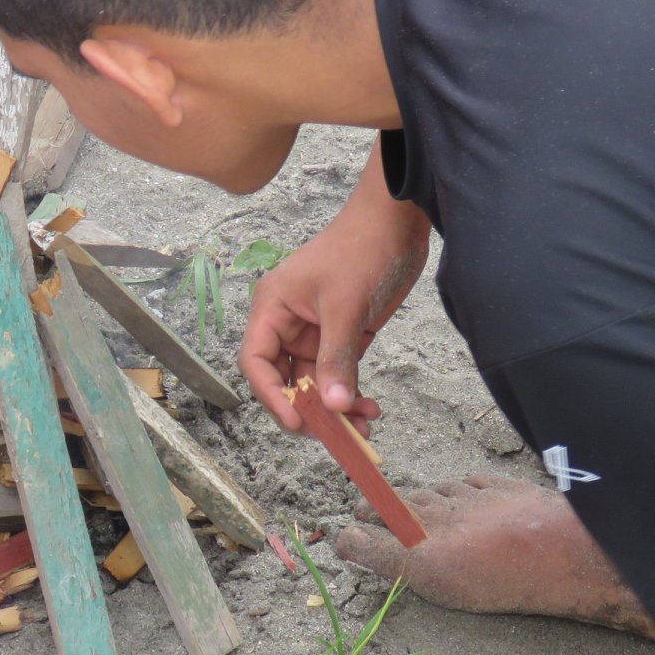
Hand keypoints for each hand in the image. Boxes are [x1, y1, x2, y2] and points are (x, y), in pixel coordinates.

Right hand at [238, 178, 428, 435]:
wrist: (397, 221)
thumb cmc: (361, 249)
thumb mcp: (346, 307)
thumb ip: (337, 358)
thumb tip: (333, 406)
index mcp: (272, 309)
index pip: (257, 362)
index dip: (272, 395)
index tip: (297, 421)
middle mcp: (287, 323)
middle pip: (285, 379)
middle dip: (309, 409)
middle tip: (335, 433)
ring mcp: (315, 331)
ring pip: (315, 382)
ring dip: (336, 407)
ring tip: (364, 428)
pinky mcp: (343, 335)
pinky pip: (338, 374)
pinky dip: (351, 394)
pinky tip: (370, 410)